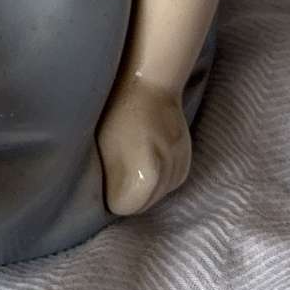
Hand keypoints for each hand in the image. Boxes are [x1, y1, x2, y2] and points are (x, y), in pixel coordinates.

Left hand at [96, 76, 190, 215]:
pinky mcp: (187, 159)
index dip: (110, 195)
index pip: (124, 207)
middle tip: (114, 170)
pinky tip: (146, 160)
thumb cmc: (115, 111)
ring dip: (144, 186)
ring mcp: (180, 165)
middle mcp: (168, 174)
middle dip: (128, 193)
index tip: (104, 176)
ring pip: (159, 194)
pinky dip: (158, 177)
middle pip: (143, 205)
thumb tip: (108, 201)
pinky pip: (170, 182)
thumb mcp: (102, 146)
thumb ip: (108, 179)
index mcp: (146, 175)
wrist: (147, 81)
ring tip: (130, 162)